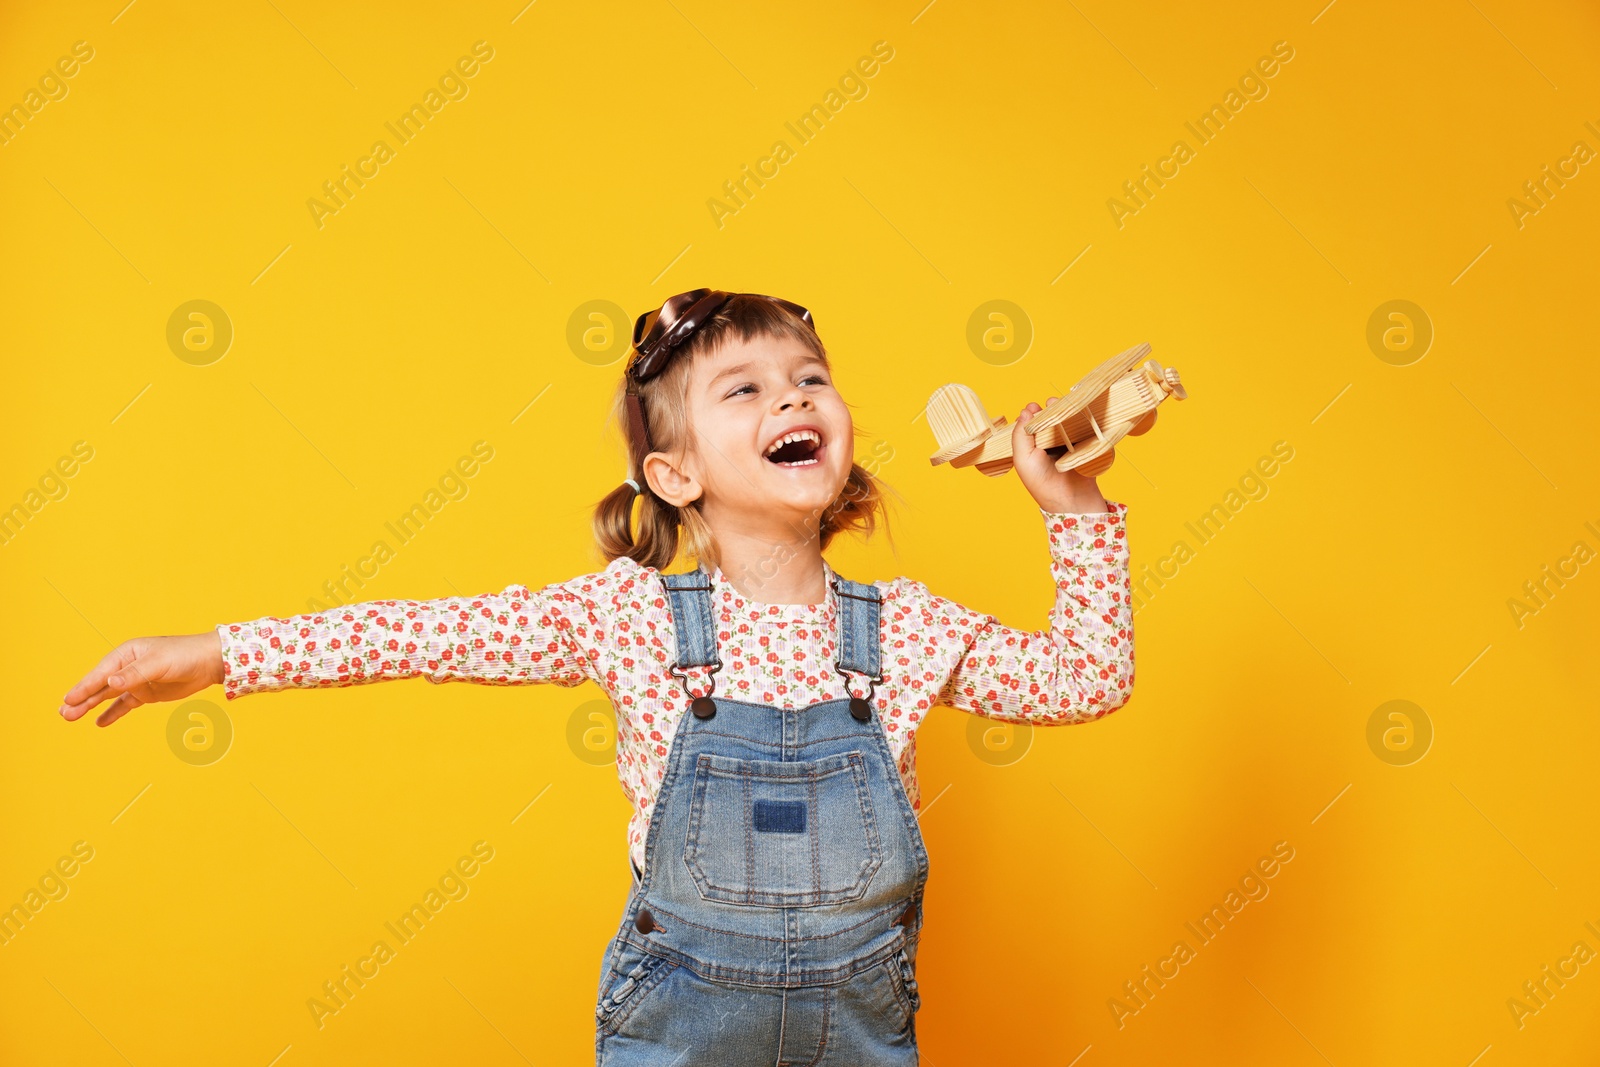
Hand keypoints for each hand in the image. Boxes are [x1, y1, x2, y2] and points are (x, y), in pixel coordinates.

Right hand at [59, 632, 225, 726]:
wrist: (209, 662)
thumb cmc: (184, 655)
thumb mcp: (158, 663)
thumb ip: (134, 674)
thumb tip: (110, 684)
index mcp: (127, 654)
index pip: (101, 673)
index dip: (84, 686)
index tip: (68, 699)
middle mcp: (128, 667)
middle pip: (100, 685)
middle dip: (81, 698)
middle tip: (63, 713)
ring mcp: (136, 681)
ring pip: (108, 696)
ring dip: (90, 706)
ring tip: (70, 717)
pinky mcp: (147, 693)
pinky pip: (124, 704)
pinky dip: (112, 713)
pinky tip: (99, 722)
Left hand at [1011, 399, 1108, 513]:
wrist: (1071, 501)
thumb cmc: (1042, 483)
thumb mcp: (1023, 459)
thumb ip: (1020, 436)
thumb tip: (1025, 411)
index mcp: (1035, 446)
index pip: (1034, 423)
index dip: (1034, 413)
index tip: (1033, 406)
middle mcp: (1052, 444)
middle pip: (1053, 419)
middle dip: (1051, 408)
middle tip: (1051, 402)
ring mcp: (1071, 444)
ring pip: (1070, 421)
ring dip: (1067, 411)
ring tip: (1063, 404)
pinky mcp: (1087, 446)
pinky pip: (1086, 429)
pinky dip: (1083, 419)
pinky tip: (1081, 411)